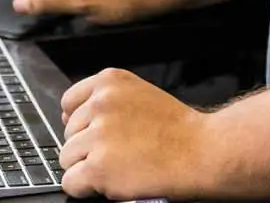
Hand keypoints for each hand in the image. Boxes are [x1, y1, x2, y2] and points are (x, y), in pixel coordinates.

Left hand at [58, 68, 217, 199]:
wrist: (202, 152)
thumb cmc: (179, 130)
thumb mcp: (141, 94)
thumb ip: (108, 101)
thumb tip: (72, 118)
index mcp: (110, 81)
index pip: (69, 102)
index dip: (81, 122)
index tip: (95, 132)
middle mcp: (101, 103)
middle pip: (68, 133)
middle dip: (88, 146)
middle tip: (121, 150)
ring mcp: (98, 135)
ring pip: (67, 158)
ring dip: (88, 166)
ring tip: (121, 164)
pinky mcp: (98, 166)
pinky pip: (71, 182)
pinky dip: (87, 187)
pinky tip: (112, 180)